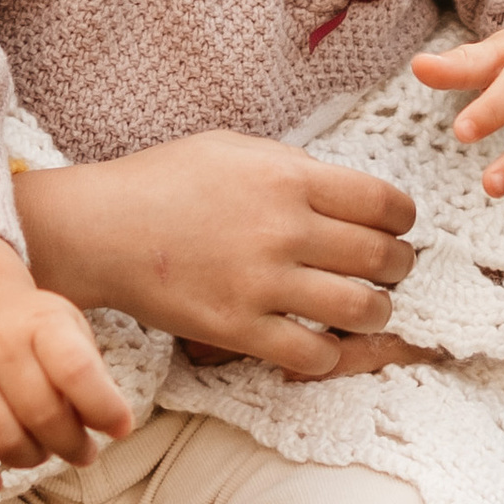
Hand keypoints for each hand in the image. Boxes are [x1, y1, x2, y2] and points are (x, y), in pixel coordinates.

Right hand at [0, 233, 137, 496]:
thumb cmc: (32, 331)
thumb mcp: (70, 330)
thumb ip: (91, 375)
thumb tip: (115, 426)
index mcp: (40, 324)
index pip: (75, 371)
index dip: (105, 408)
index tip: (121, 428)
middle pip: (42, 414)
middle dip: (73, 444)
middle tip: (84, 450)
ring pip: (1, 440)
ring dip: (33, 458)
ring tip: (45, 450)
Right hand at [16, 131, 417, 377]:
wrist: (100, 229)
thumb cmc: (164, 182)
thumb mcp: (234, 148)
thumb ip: (294, 167)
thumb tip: (347, 193)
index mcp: (288, 177)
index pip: (385, 203)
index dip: (403, 220)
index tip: (396, 228)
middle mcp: (283, 229)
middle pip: (384, 258)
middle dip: (398, 266)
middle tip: (388, 270)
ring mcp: (261, 283)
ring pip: (362, 309)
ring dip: (376, 312)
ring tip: (365, 308)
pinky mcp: (238, 329)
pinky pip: (313, 355)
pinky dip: (331, 354)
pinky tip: (321, 341)